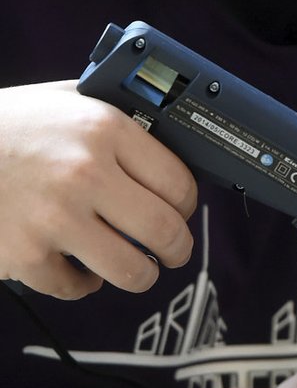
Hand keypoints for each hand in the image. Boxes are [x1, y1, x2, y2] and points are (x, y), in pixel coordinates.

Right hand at [0, 81, 196, 297]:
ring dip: (140, 274)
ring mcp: (55, 218)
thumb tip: (169, 138)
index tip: (182, 211)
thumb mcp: (66, 100)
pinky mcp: (26, 256)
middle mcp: (85, 173)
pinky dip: (82, 282)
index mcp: (105, 129)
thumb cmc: (8, 125)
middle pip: (165, 231)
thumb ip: (116, 116)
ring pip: (131, 271)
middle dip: (177, 248)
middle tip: (173, 252)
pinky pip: (77, 287)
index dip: (187, 204)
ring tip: (136, 267)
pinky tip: (78, 264)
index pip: (179, 181)